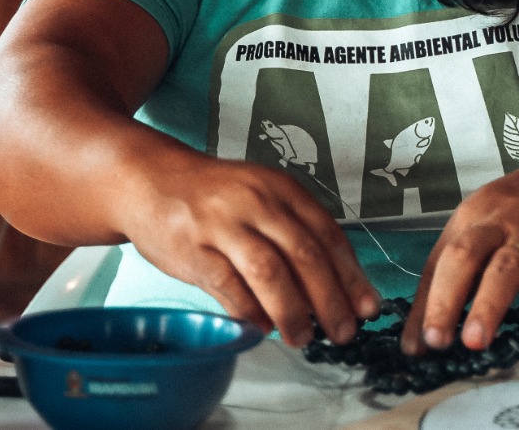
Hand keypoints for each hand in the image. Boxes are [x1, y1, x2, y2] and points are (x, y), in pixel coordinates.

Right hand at [120, 147, 381, 347]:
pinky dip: (249, 311)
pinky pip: (228, 286)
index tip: (367, 306)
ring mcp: (222, 224)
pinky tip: (262, 327)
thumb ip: (294, 233)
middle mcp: (256, 202)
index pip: (327, 234)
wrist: (151, 180)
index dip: (351, 275)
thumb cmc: (215, 197)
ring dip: (292, 312)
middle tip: (344, 331)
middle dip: (330, 300)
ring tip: (303, 338)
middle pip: (304, 255)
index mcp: (281, 188)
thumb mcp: (262, 197)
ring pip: (268, 272)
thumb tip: (333, 289)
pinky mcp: (192, 248)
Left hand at [399, 163, 518, 355]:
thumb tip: (419, 340)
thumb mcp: (482, 230)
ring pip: (508, 266)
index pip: (439, 264)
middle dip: (446, 299)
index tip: (417, 346)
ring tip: (476, 341)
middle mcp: (498, 224)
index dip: (426, 305)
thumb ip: (453, 279)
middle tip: (436, 341)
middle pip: (465, 257)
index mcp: (470, 221)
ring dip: (489, 303)